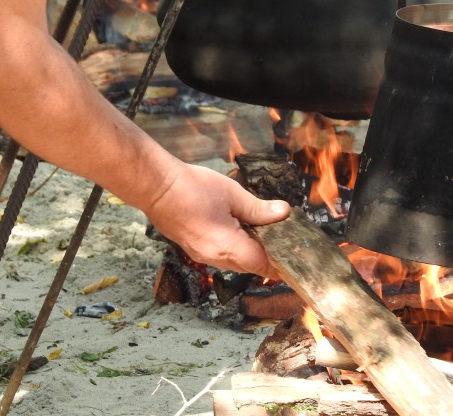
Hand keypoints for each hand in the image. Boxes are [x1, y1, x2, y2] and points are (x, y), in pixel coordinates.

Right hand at [145, 163, 290, 277]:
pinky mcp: (194, 248)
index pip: (263, 266)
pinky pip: (222, 254)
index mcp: (228, 248)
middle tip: (286, 238)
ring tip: (267, 231)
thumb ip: (260, 209)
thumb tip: (283, 213)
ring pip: (236, 261)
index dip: (281, 265)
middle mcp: (215, 258)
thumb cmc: (193, 188)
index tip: (296, 260)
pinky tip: (242, 228)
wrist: (156, 187)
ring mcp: (202, 255)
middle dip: (268, 256)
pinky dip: (236, 246)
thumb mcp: (233, 194)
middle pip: (250, 266)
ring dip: (252, 250)